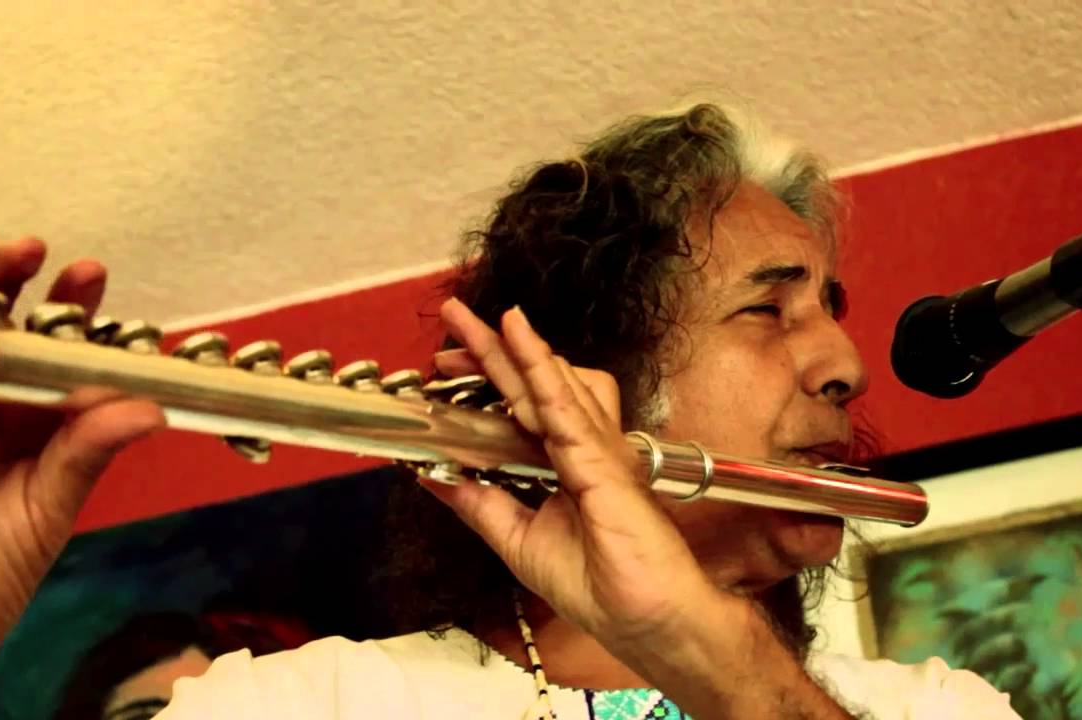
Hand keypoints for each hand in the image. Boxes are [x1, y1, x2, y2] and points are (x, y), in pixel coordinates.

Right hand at [0, 236, 165, 718]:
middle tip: (32, 251)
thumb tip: (148, 407)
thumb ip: (88, 452)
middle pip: (9, 334)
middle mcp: (0, 411)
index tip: (87, 276)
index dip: (75, 317)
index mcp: (48, 427)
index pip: (65, 359)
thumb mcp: (51, 506)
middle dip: (20, 287)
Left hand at [425, 298, 721, 650]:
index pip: (522, 404)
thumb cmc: (602, 588)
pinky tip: (522, 348)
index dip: (489, 376)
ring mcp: (600, 451)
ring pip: (556, 384)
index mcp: (564, 463)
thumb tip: (431, 474)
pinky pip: (569, 411)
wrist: (650, 623)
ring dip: (519, 349)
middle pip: (537, 382)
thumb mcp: (518, 540)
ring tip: (485, 323)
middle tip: (456, 318)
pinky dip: (543, 377)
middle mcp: (584, 448)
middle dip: (493, 349)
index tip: (448, 361)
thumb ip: (478, 503)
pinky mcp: (606, 464)